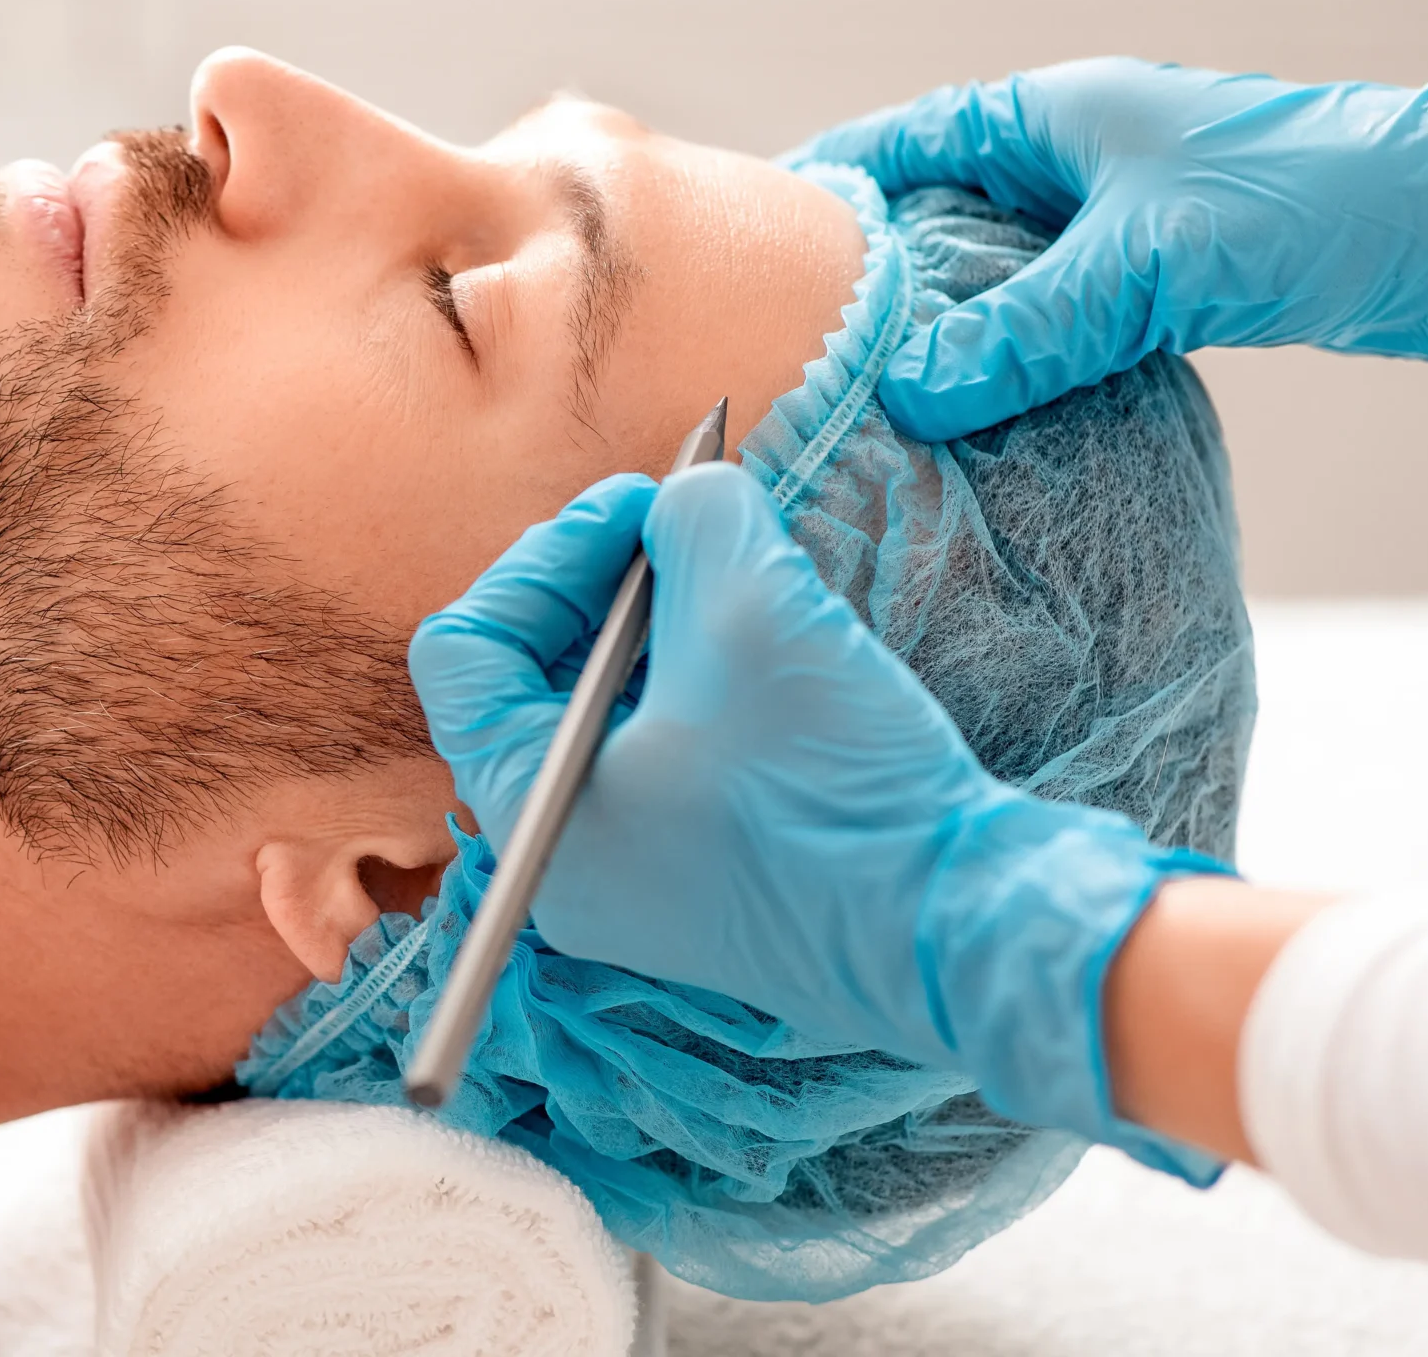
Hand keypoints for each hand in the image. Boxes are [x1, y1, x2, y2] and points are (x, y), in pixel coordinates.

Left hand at [411, 466, 1229, 1173]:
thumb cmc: (834, 789)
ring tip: (748, 581)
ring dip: (666, 628)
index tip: (639, 511)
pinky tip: (781, 655)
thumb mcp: (752, 609)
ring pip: (610, 714)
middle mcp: (561, 862)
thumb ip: (694, 520)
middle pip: (532, 678)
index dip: (545, 555)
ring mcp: (636, 882)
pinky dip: (705, 688)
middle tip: (691, 528)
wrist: (961, 929)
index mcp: (530, 812)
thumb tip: (685, 499)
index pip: (466, 650)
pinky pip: (672, 758)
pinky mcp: (709, 884)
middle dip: (605, 585)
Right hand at [789, 58, 1427, 439]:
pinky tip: (979, 423)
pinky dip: (1008, 367)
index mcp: (1054, 114)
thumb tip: (911, 391)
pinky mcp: (1158, 285)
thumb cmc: (1325, 201)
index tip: (752, 261)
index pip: (899, 142)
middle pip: (933, 221)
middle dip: (870, 289)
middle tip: (799, 365)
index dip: (821, 195)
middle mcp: (1075, 161)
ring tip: (872, 408)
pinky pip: (1048, 326)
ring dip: (943, 340)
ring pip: (990, 282)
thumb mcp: (1153, 266)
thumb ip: (1026, 329)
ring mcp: (1116, 224)